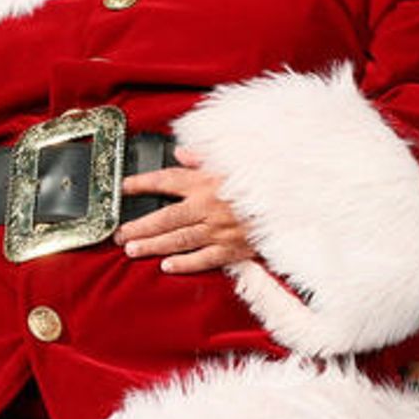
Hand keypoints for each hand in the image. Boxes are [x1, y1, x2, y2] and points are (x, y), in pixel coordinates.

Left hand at [114, 147, 256, 272]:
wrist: (299, 200)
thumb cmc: (267, 176)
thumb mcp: (238, 157)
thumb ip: (206, 155)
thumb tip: (183, 151)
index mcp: (207, 181)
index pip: (166, 181)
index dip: (142, 183)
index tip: (123, 187)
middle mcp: (209, 206)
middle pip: (165, 218)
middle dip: (139, 227)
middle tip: (119, 234)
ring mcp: (221, 230)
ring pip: (179, 240)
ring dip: (153, 246)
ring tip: (132, 250)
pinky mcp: (235, 249)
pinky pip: (205, 259)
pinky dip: (185, 264)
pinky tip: (166, 266)